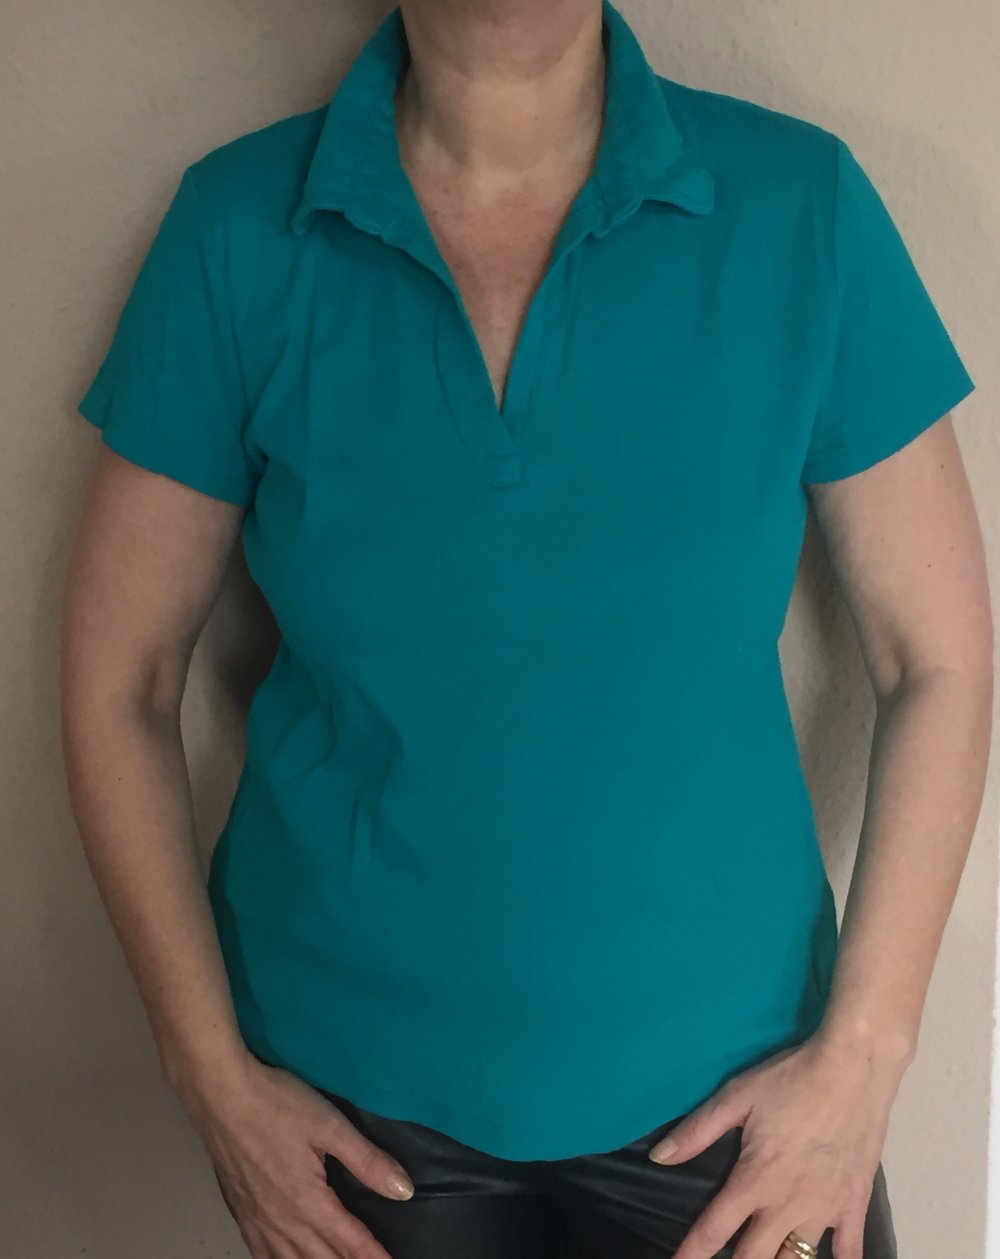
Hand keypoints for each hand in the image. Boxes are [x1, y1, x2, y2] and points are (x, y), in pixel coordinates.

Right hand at [173, 1049, 413, 1258]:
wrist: (220, 1094)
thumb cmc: (278, 1104)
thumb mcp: (330, 1125)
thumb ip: (367, 1161)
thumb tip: (404, 1191)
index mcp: (310, 1202)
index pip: (351, 1242)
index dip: (375, 1256)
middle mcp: (283, 1221)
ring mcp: (257, 1220)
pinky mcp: (239, 1212)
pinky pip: (261, 1254)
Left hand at [646, 1030, 908, 1258]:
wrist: (853, 1070)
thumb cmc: (790, 1080)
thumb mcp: (737, 1097)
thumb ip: (697, 1131)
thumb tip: (659, 1157)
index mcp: (755, 1180)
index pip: (713, 1230)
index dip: (691, 1254)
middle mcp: (787, 1205)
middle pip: (754, 1258)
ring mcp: (825, 1210)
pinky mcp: (855, 1206)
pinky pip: (850, 1252)